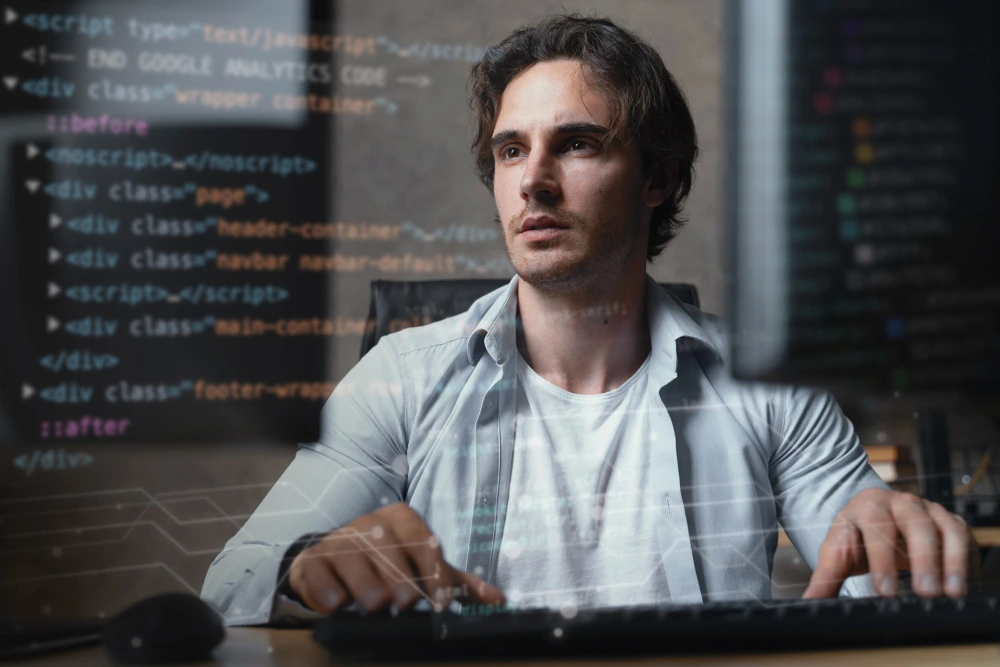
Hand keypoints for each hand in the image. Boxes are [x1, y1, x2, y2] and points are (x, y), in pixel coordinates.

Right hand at [288, 502, 504, 612]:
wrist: (333, 566)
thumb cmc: (386, 567)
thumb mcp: (423, 571)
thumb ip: (457, 583)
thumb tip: (498, 599)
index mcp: (399, 520)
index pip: (421, 538)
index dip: (432, 569)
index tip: (441, 600)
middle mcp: (368, 525)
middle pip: (386, 545)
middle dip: (398, 574)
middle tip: (406, 604)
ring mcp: (338, 540)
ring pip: (352, 555)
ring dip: (365, 581)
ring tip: (376, 604)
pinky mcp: (311, 560)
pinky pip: (316, 569)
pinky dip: (325, 587)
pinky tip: (336, 604)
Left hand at [803, 488, 977, 598]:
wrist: (872, 516)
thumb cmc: (855, 536)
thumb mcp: (837, 551)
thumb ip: (826, 576)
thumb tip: (809, 601)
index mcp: (867, 506)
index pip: (876, 527)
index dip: (882, 560)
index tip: (886, 591)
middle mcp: (900, 502)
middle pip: (915, 525)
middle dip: (922, 559)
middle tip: (926, 592)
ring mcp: (927, 508)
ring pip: (944, 528)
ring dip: (950, 560)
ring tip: (950, 592)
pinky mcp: (948, 520)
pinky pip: (962, 535)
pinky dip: (965, 558)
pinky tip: (962, 583)